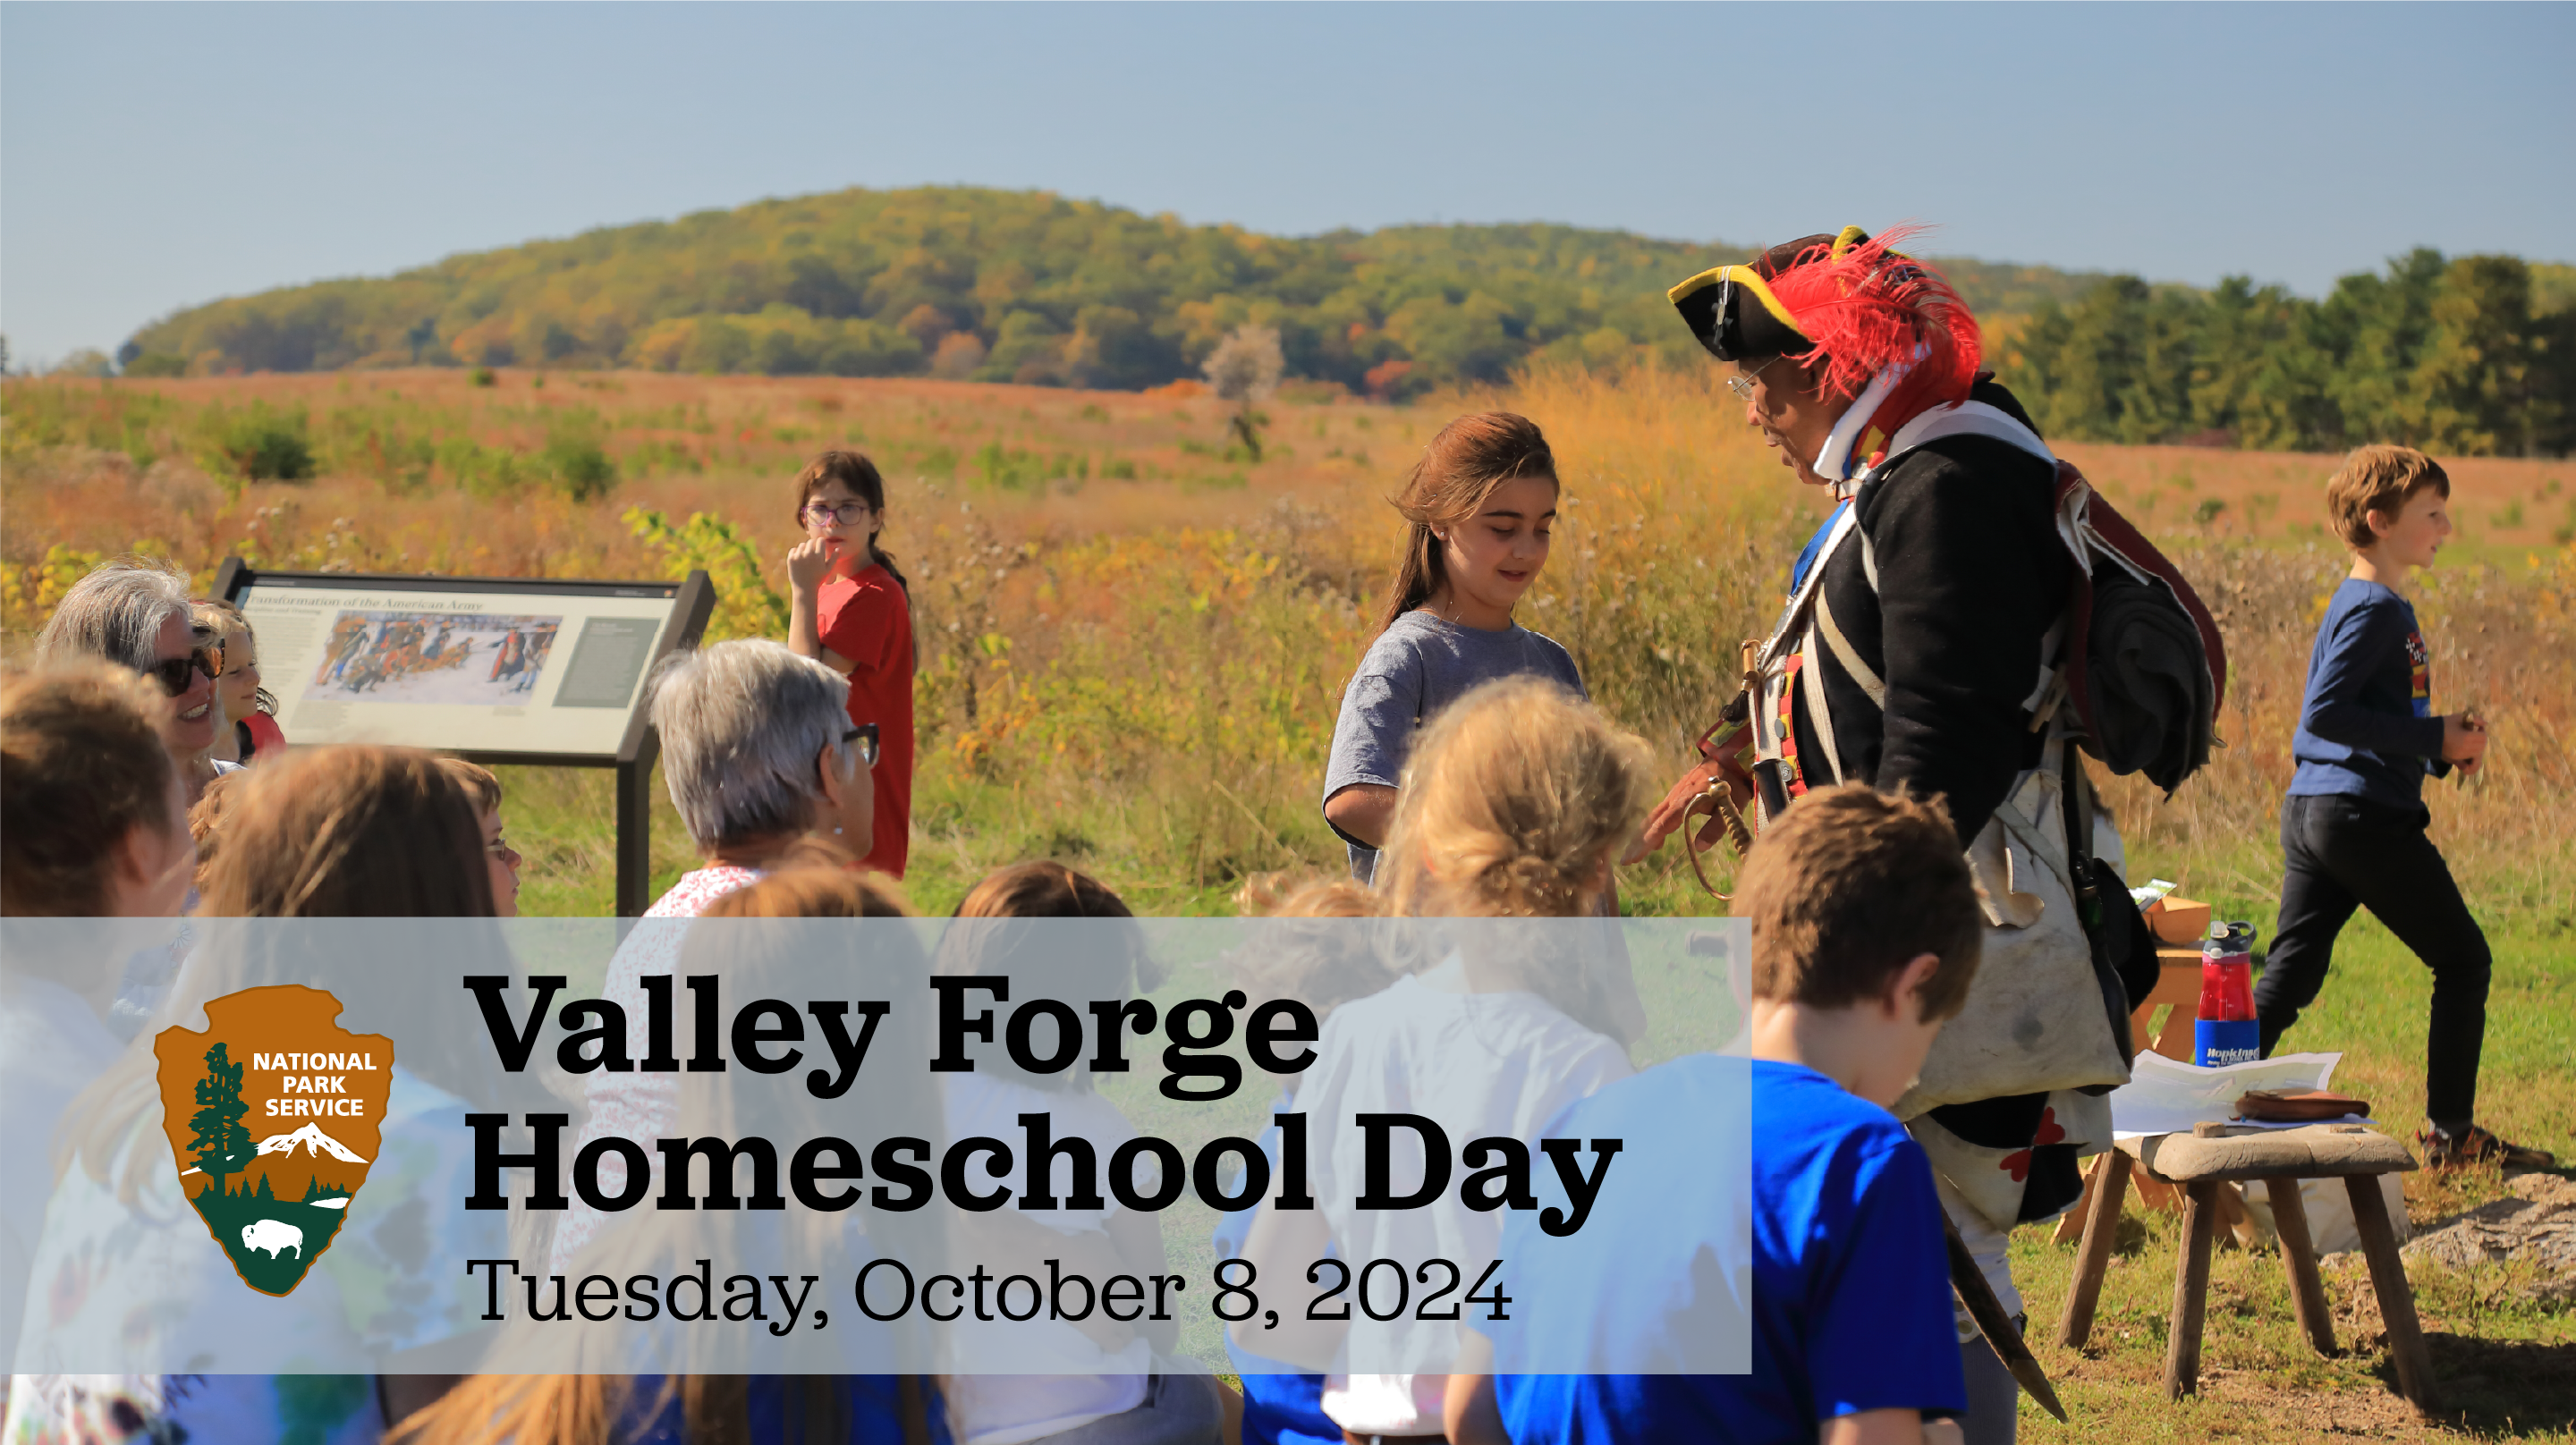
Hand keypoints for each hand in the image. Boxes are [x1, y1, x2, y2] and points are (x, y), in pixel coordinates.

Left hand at [786, 536, 839, 592]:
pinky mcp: (791, 559)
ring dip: (804, 549)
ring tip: (806, 559)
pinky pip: (794, 550)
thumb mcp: (828, 570)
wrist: (804, 589)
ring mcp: (798, 556)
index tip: (820, 548)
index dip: (821, 543)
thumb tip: (839, 548)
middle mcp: (808, 554)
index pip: (820, 540)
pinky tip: (800, 561)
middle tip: (813, 554)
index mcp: (819, 556)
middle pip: (811, 541)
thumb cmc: (818, 579)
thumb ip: (834, 558)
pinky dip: (796, 553)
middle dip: (812, 545)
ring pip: (802, 545)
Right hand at [1630, 734, 1754, 863]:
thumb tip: (1699, 848)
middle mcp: (1675, 798)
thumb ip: (1715, 828)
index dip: (1647, 842)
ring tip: (1634, 853)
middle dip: (1637, 842)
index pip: (1661, 826)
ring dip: (1642, 835)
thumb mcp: (1729, 808)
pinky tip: (1655, 838)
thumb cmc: (1733, 784)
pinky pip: (1660, 811)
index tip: (1633, 857)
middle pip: (1651, 822)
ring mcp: (1674, 794)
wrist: (1730, 757)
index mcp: (1686, 802)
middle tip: (1625, 860)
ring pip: (1653, 816)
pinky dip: (1652, 826)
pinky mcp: (1676, 792)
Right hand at [2441, 712, 2487, 769]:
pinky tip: (2469, 760)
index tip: (2477, 728)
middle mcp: (2466, 749)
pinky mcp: (2455, 761)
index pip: (2483, 737)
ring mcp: (2460, 757)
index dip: (2482, 731)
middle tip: (2474, 734)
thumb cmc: (2442, 725)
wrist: (2425, 736)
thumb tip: (2485, 724)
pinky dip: (2472, 764)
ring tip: (2470, 743)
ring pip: (2477, 755)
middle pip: (2482, 746)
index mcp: (2467, 738)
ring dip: (2477, 749)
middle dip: (2480, 740)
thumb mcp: (2458, 718)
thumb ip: (2474, 719)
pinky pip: (2469, 766)